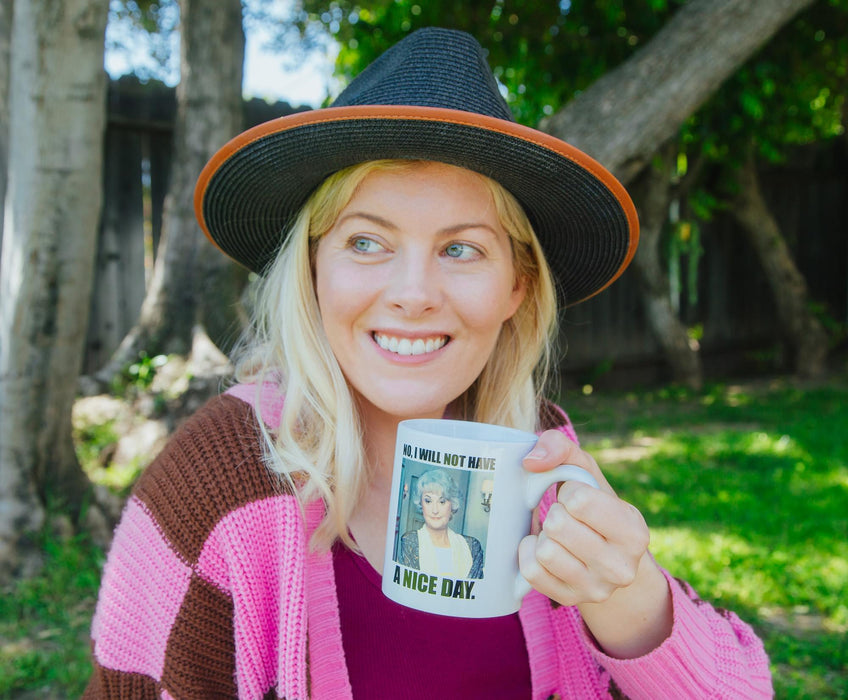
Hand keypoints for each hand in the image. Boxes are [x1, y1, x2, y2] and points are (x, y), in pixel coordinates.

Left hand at [519, 430, 671, 657]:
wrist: (605, 556)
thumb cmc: (592, 505)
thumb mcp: (586, 472)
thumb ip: (560, 447)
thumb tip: (531, 461)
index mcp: (634, 532)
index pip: (579, 500)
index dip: (570, 492)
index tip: (579, 499)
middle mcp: (622, 568)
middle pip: (557, 525)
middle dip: (555, 513)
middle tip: (567, 519)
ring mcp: (596, 590)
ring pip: (544, 551)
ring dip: (543, 535)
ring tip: (558, 535)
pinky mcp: (570, 600)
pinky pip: (531, 572)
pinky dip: (529, 554)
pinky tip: (543, 548)